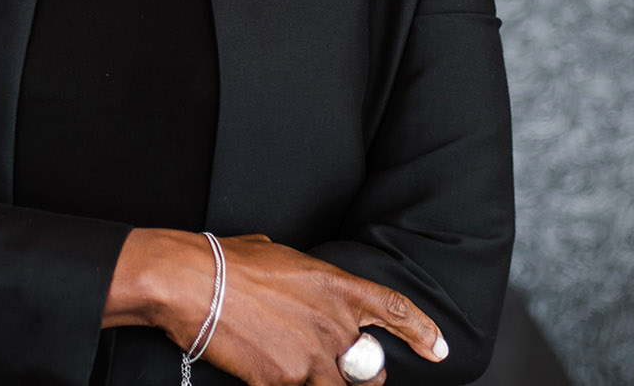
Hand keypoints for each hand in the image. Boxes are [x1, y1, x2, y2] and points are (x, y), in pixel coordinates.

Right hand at [110, 230, 448, 385]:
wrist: (194, 282)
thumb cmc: (232, 263)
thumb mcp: (287, 260)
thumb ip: (311, 284)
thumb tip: (306, 290)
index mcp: (340, 289)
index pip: (396, 312)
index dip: (423, 333)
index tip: (439, 350)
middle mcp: (334, 326)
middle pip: (370, 370)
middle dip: (362, 378)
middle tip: (348, 376)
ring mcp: (310, 358)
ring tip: (308, 377)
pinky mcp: (281, 382)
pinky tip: (272, 377)